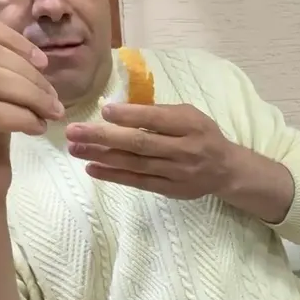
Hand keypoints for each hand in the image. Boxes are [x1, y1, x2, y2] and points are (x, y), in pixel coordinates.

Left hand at [65, 103, 240, 198]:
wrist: (226, 170)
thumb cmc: (202, 135)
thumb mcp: (189, 115)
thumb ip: (160, 113)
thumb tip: (119, 110)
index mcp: (190, 125)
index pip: (156, 120)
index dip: (129, 116)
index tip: (103, 111)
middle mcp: (183, 149)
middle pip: (139, 143)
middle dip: (103, 137)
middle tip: (74, 131)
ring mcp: (176, 172)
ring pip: (134, 164)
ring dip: (101, 156)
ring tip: (75, 149)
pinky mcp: (169, 189)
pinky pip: (137, 182)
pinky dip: (113, 176)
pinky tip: (92, 168)